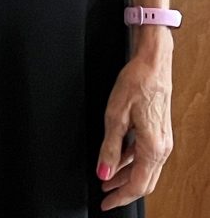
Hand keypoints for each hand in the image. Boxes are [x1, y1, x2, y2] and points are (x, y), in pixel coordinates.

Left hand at [97, 34, 172, 210]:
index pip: (137, 185)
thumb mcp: (115, 115)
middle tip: (105, 196)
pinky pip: (146, 156)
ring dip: (126, 177)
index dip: (120, 197)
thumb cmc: (136, 83)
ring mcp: (163, 140)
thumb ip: (109, 148)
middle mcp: (162, 147)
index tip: (105, 203)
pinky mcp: (160, 132)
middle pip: (144, 181)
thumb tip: (104, 173)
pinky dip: (132, 162)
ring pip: (146, 169)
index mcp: (153, 147)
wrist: (152, 63)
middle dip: (123, 191)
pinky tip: (118, 160)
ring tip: (107, 179)